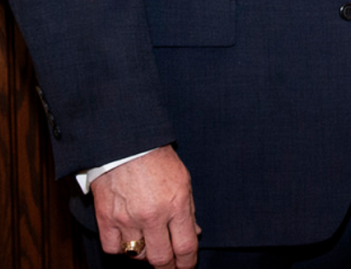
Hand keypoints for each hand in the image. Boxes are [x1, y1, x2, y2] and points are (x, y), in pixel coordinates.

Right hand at [91, 146, 198, 267]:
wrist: (126, 144)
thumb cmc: (157, 159)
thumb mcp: (183, 181)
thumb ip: (188, 211)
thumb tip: (194, 233)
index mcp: (177, 203)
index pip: (185, 246)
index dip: (187, 263)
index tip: (186, 267)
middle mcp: (152, 215)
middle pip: (160, 258)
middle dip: (168, 266)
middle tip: (170, 267)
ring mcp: (127, 219)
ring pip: (137, 256)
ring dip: (145, 254)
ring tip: (150, 244)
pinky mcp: (106, 218)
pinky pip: (113, 249)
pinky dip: (121, 248)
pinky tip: (128, 239)